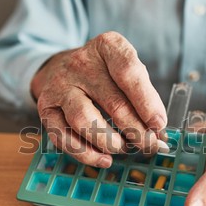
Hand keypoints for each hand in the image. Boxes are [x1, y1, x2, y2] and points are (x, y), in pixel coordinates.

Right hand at [31, 31, 166, 167]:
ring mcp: (60, 85)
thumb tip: (158, 132)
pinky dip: (86, 154)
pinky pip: (64, 137)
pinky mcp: (46, 108)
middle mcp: (81, 63)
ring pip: (85, 121)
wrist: (61, 67)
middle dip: (137, 131)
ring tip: (125, 148)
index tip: (159, 124)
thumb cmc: (104, 73)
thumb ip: (144, 96)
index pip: (129, 73)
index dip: (147, 102)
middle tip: (150, 145)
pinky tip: (104, 159)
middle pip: (113, 103)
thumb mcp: (126, 70)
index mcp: (107, 47)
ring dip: (110, 142)